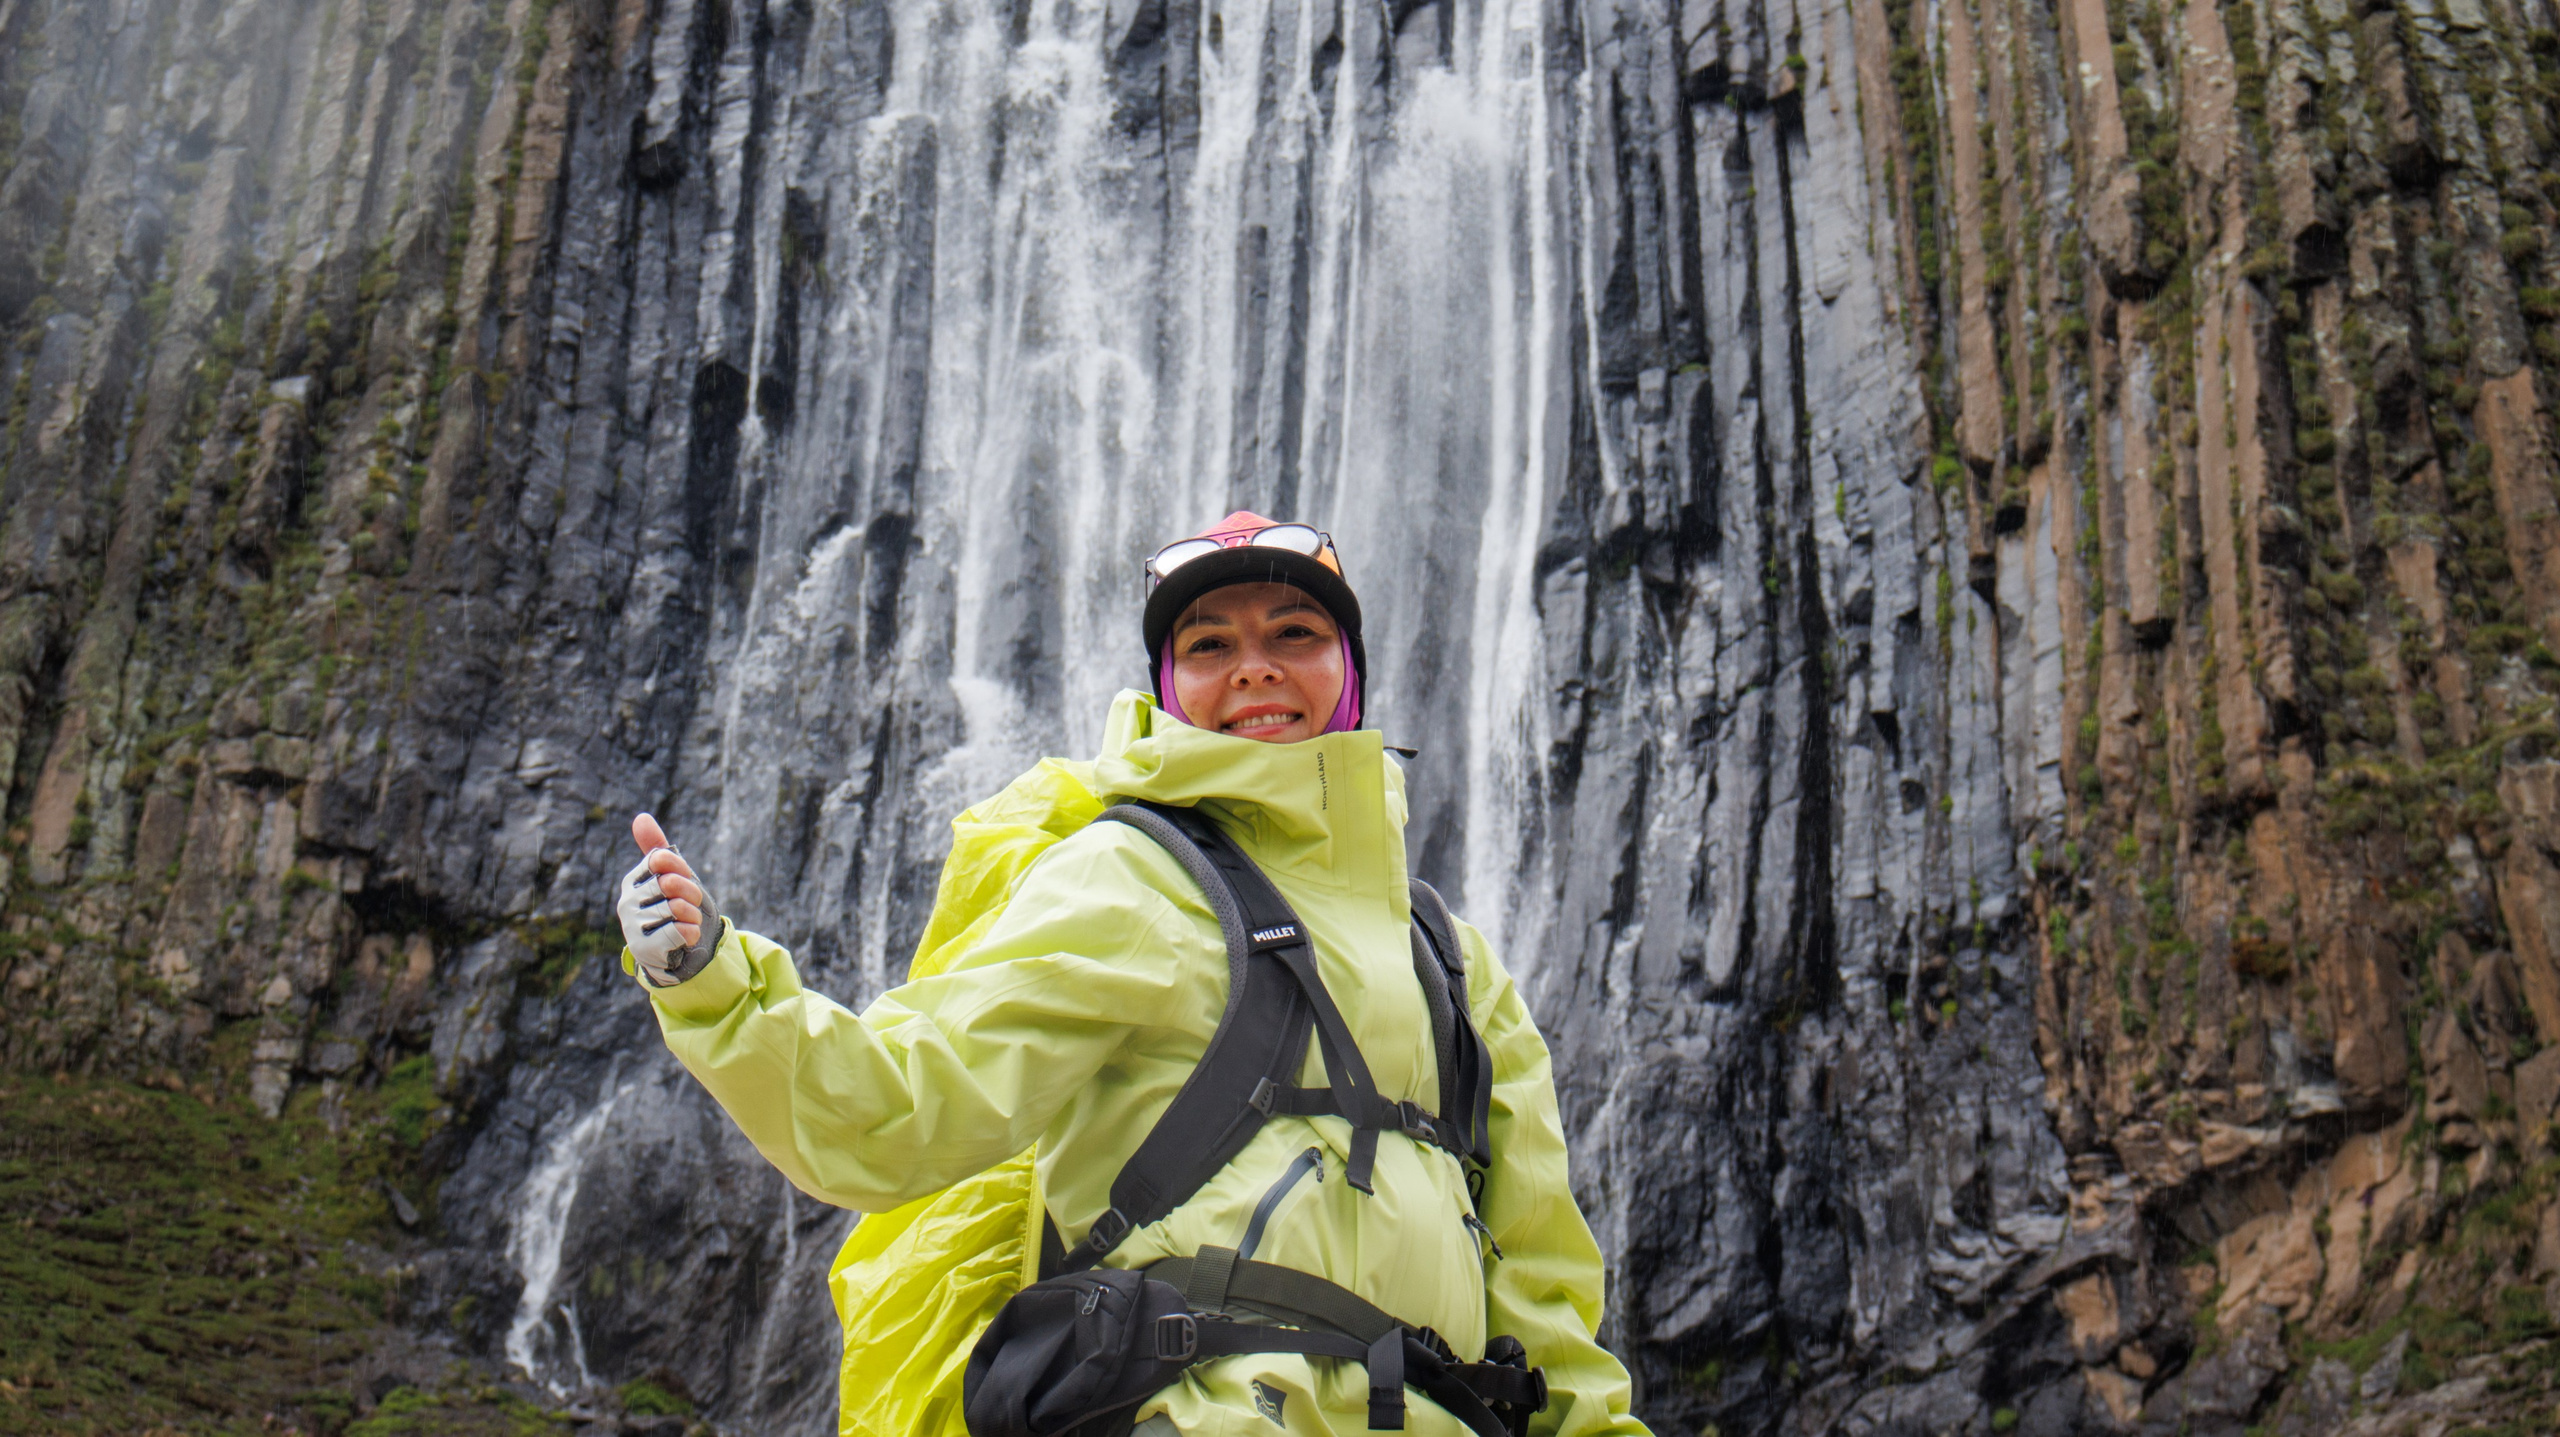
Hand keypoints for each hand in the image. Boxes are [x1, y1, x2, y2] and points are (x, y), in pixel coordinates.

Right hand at [617, 813, 719, 985]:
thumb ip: (658, 850)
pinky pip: (679, 931)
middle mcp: (627, 901)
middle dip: (692, 893)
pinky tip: (687, 936)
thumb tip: (641, 817)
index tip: (686, 877)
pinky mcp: (644, 947)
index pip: (661, 860)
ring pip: (676, 908)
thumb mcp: (670, 877)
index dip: (682, 868)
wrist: (674, 953)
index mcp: (633, 880)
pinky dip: (692, 933)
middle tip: (693, 903)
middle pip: (670, 883)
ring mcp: (632, 925)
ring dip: (693, 915)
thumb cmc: (672, 910)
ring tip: (688, 922)